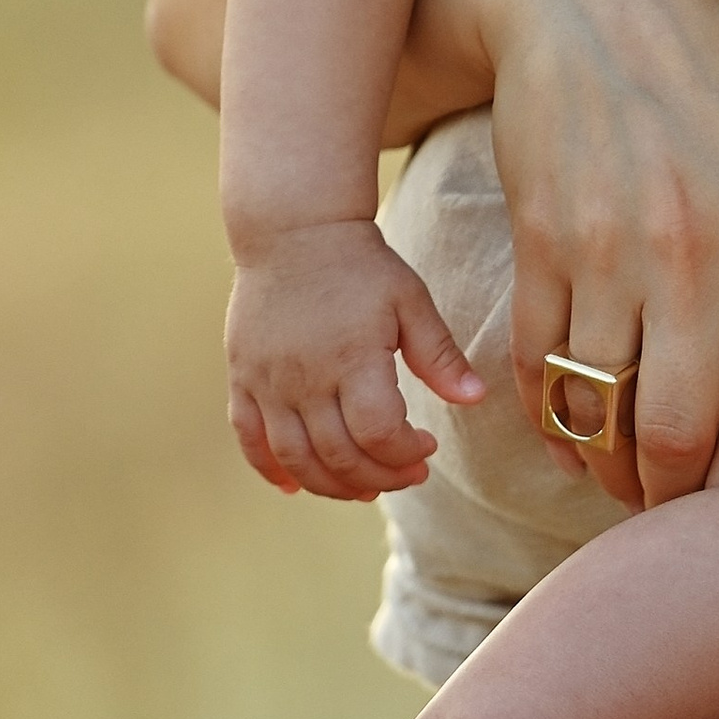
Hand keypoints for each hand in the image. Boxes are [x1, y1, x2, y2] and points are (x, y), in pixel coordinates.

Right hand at [225, 220, 486, 499]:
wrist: (293, 231)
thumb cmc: (359, 265)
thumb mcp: (410, 301)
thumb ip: (440, 354)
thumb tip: (475, 398)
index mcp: (352, 358)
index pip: (378, 433)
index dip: (405, 454)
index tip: (427, 446)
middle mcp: (305, 378)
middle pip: (338, 456)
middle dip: (379, 477)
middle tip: (406, 475)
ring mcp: (268, 382)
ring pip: (294, 458)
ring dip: (330, 486)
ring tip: (363, 488)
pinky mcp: (243, 378)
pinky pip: (249, 438)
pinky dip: (269, 469)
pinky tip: (292, 486)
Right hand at [426, 0, 718, 548]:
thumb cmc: (712, 65)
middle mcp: (696, 258)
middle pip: (688, 430)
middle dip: (684, 496)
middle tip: (688, 515)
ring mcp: (609, 257)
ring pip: (606, 413)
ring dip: (615, 469)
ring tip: (629, 482)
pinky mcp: (541, 248)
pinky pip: (539, 370)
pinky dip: (553, 416)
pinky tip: (569, 429)